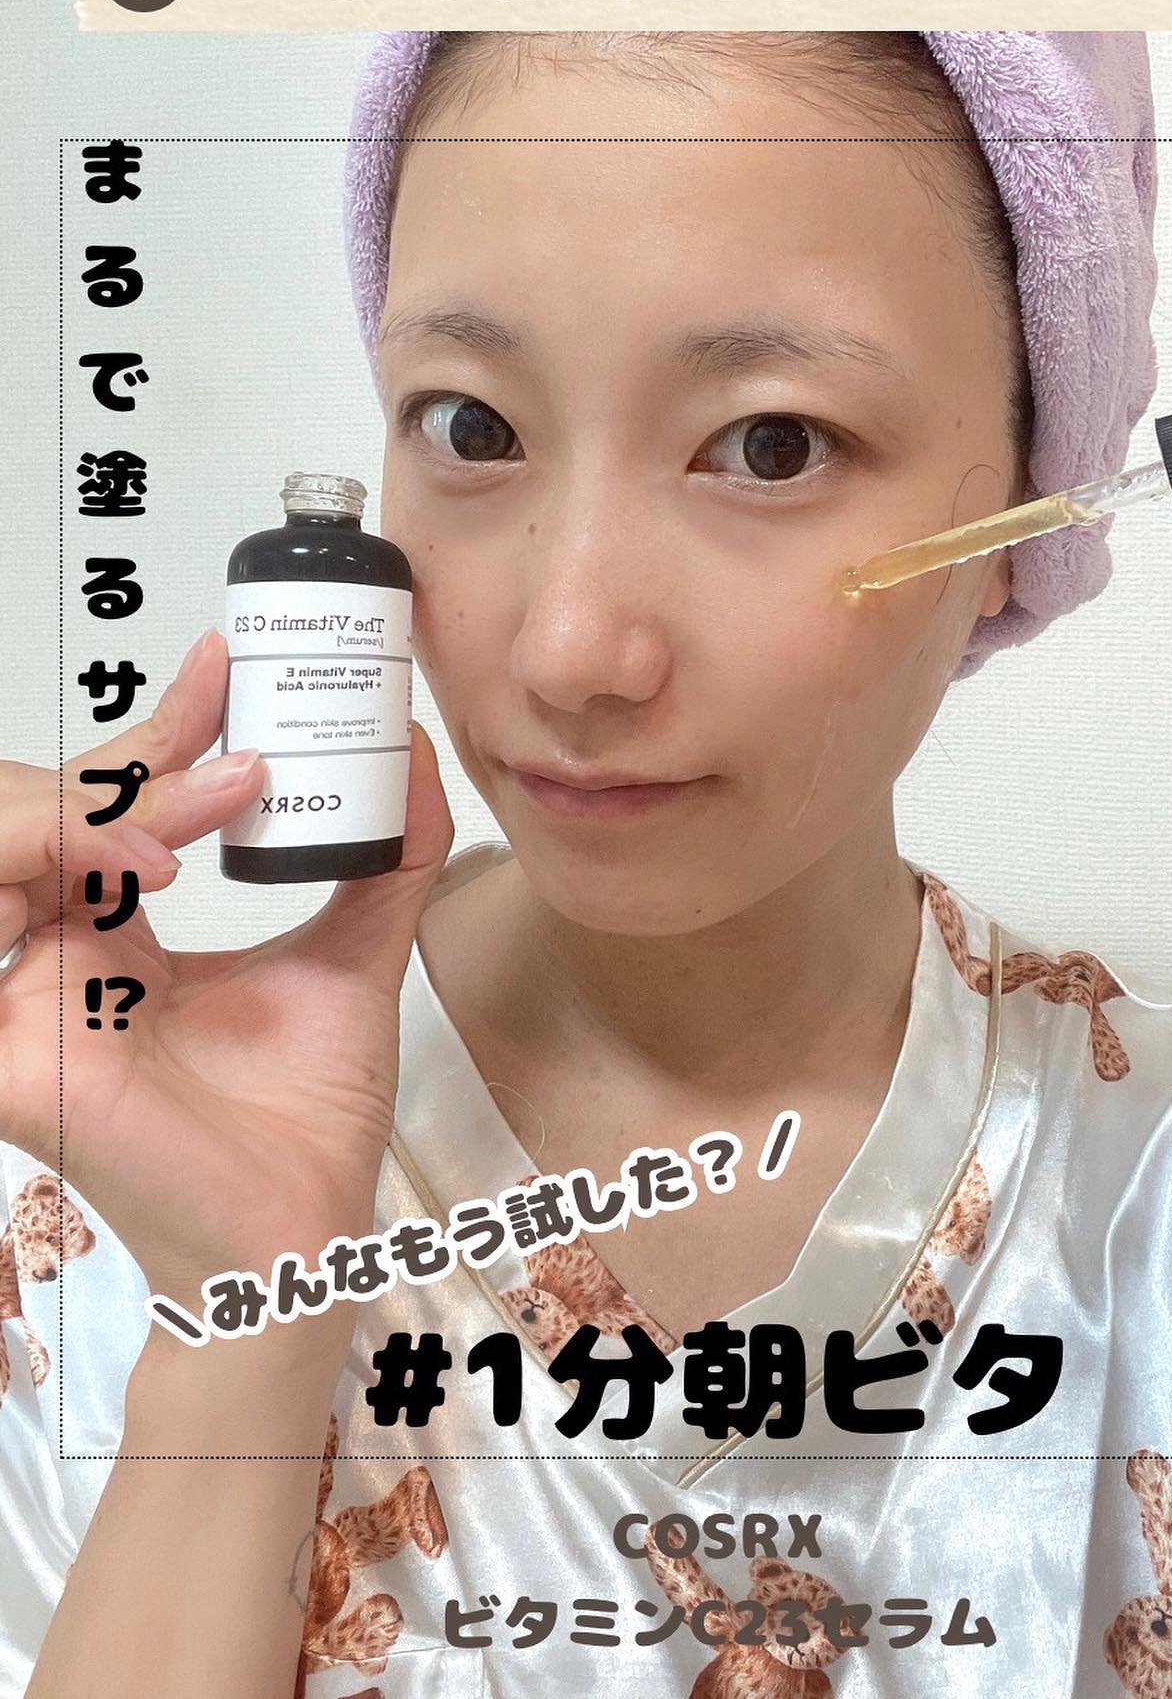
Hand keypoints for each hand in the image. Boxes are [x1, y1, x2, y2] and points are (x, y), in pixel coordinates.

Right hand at [0, 628, 453, 1318]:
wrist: (302, 1231)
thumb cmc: (308, 1114)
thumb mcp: (355, 957)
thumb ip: (384, 860)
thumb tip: (412, 753)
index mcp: (119, 936)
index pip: (120, 807)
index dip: (167, 727)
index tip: (234, 661)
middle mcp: (61, 958)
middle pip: (58, 808)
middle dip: (144, 741)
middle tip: (235, 698)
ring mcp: (31, 1002)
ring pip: (16, 845)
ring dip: (113, 794)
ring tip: (221, 781)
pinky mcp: (19, 1050)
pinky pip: (15, 929)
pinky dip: (74, 864)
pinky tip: (158, 860)